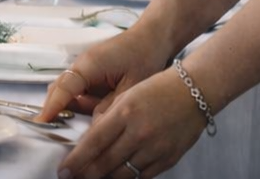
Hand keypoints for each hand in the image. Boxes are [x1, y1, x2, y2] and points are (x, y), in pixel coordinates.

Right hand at [37, 27, 171, 120]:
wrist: (154, 38)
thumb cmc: (144, 58)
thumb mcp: (131, 88)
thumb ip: (109, 109)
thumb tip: (93, 131)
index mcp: (89, 65)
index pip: (63, 88)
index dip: (52, 108)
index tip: (40, 125)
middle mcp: (81, 66)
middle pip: (59, 90)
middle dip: (54, 112)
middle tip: (52, 135)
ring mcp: (85, 70)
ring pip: (68, 93)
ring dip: (67, 110)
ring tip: (68, 132)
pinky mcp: (92, 75)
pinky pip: (79, 92)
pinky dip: (79, 106)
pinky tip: (87, 119)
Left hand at [53, 67, 206, 178]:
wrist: (195, 91)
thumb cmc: (159, 89)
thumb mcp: (128, 96)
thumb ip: (109, 119)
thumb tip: (90, 143)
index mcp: (126, 112)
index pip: (93, 143)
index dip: (76, 161)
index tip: (63, 170)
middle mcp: (139, 132)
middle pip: (105, 163)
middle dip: (85, 174)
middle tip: (72, 178)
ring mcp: (155, 148)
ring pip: (122, 174)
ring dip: (105, 178)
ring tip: (93, 178)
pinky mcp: (168, 159)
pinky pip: (142, 177)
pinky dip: (128, 178)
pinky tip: (119, 176)